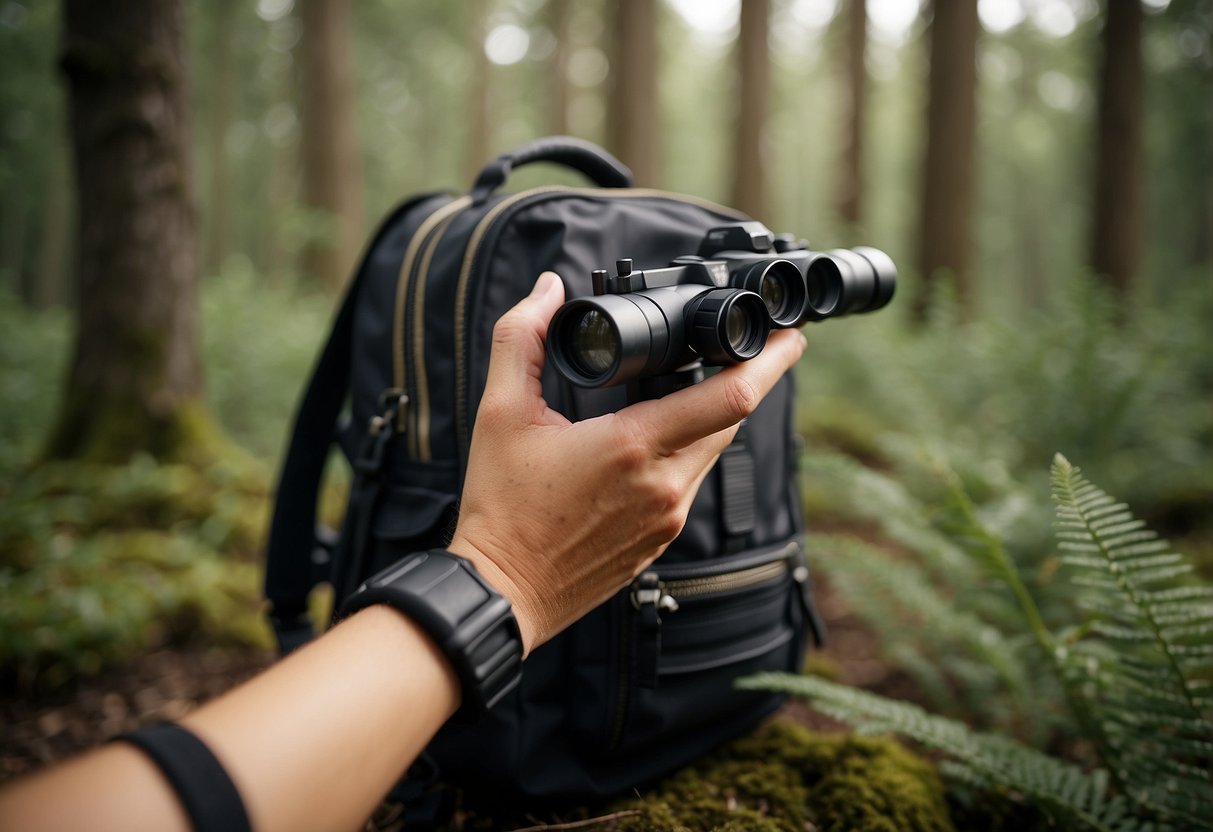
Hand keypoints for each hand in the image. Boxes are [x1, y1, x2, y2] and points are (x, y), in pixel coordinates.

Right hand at [449, 271, 806, 653]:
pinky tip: (659, 437)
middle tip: (743, 345)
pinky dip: (688, 451)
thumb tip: (547, 290)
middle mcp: (665, 485)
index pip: (731, 397)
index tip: (789, 334)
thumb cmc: (501, 508)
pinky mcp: (661, 539)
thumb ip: (522, 339)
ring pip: (713, 451)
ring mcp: (668, 516)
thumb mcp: (500, 413)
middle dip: (746, 380)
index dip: (771, 360)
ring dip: (712, 415)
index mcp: (634, 447)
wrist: (501, 592)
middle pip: (732, 419)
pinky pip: (692, 482)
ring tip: (695, 383)